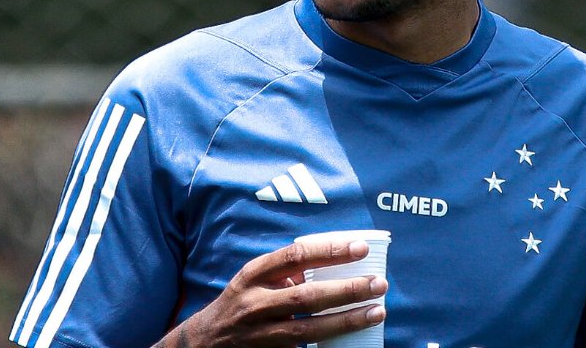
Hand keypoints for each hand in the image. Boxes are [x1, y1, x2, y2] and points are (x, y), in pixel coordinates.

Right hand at [163, 238, 387, 347]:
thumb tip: (332, 259)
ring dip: (347, 320)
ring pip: (310, 328)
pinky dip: (331, 344)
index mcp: (254, 275)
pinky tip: (356, 339)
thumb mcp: (254, 278)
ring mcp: (262, 334)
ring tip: (377, 311)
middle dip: (347, 290)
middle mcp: (256, 303)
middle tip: (379, 283)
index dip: (330, 250)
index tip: (361, 248)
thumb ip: (286, 270)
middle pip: (307, 296)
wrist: (206, 341)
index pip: (296, 256)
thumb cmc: (240, 302)